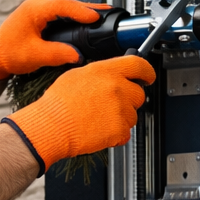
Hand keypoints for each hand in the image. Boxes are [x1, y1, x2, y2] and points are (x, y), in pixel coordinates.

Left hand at [0, 0, 111, 80]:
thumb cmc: (8, 54)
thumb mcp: (34, 56)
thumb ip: (57, 54)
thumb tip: (78, 55)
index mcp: (33, 11)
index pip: (62, 6)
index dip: (80, 11)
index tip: (95, 17)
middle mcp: (37, 7)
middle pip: (67, 4)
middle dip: (87, 8)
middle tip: (107, 11)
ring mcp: (39, 11)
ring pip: (65, 8)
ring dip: (82, 11)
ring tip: (101, 14)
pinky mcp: (41, 19)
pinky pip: (61, 14)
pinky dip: (74, 17)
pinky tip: (85, 21)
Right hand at [3, 56, 156, 172]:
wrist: (51, 126)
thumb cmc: (58, 104)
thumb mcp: (77, 75)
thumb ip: (100, 73)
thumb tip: (110, 74)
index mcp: (107, 72)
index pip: (139, 65)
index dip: (147, 72)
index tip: (148, 77)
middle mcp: (117, 88)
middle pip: (139, 94)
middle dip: (129, 100)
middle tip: (112, 104)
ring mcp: (120, 110)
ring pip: (133, 115)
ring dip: (121, 118)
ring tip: (100, 118)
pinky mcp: (119, 130)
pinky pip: (126, 133)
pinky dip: (116, 134)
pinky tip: (100, 129)